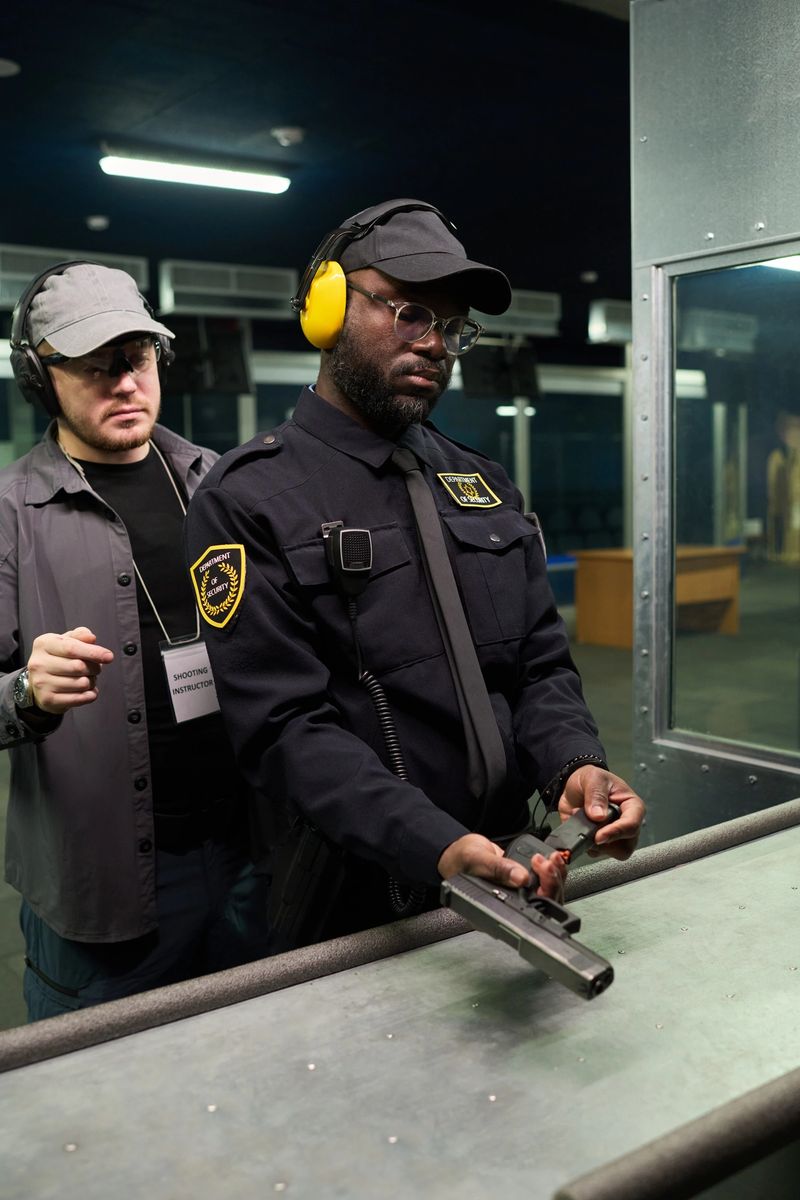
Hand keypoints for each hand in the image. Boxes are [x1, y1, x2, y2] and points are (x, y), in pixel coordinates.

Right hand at [26, 627, 114, 714]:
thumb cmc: (58, 658)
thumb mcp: (66, 641)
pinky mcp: (48, 699)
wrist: (40, 683)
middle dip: (94, 668)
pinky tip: (87, 691)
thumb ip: (80, 636)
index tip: (109, 657)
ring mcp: (41, 683)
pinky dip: (90, 695)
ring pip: (81, 684)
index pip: (72, 648)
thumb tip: (91, 638)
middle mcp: (39, 663)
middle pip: (79, 666)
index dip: (93, 652)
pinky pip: (79, 698)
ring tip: (87, 679)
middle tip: (95, 669)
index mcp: (43, 644)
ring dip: (92, 682)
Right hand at [438, 833, 566, 901]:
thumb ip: (498, 869)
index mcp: (496, 911)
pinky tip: (552, 859)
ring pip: (548, 893)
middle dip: (551, 883)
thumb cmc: (460, 860)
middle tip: (547, 864)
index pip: (528, 914)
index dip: (542, 898)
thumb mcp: (477, 860)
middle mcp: (510, 907)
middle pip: (543, 905)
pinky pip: (545, 882)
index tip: (543, 880)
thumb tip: (520, 877)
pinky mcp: (525, 884)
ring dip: (555, 875)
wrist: (460, 851)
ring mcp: (519, 896)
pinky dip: (552, 870)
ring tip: (551, 858)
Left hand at [557, 766, 645, 860]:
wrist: (575, 786)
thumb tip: (599, 816)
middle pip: (625, 847)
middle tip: (589, 831)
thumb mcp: (593, 778)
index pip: (632, 825)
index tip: (599, 836)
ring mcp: (614, 836)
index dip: (616, 832)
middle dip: (605, 843)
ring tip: (582, 821)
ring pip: (609, 853)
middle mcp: (626, 825)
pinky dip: (582, 843)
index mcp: (632, 807)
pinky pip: (594, 852)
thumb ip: (596, 794)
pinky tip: (578, 827)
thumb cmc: (591, 779)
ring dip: (591, 842)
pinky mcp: (599, 843)